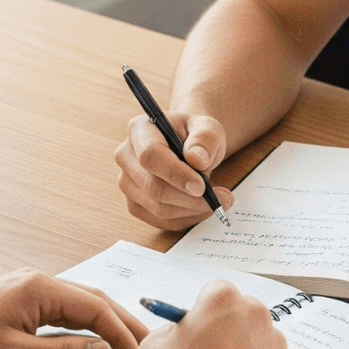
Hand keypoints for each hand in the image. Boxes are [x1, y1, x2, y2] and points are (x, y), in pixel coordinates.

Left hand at [0, 270, 147, 348]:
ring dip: (104, 319)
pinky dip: (83, 319)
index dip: (120, 332)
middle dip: (122, 321)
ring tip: (128, 339)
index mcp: (39, 288)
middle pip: (93, 298)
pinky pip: (62, 305)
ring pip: (78, 300)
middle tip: (148, 343)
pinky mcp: (19, 297)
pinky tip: (92, 332)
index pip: (95, 307)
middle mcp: (38, 279)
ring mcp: (27, 286)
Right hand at [114, 110, 234, 230]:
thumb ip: (205, 139)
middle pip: (152, 187)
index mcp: (139, 130)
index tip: (202, 186)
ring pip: (158, 208)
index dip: (175, 174)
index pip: (150, 156)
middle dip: (190, 199)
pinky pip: (161, 221)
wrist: (189, 148)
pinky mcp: (134, 204)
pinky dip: (187, 218)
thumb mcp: (208, 128)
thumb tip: (196, 159)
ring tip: (217, 200)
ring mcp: (126, 182)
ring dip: (192, 210)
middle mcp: (126, 156)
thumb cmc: (196, 137)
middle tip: (223, 198)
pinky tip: (202, 208)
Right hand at [139, 280, 295, 348]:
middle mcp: (254, 314)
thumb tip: (176, 335)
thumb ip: (167, 332)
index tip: (196, 329)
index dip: (202, 312)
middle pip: (240, 313)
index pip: (214, 292)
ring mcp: (275, 342)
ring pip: (257, 340)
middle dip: (226, 329)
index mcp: (222, 299)